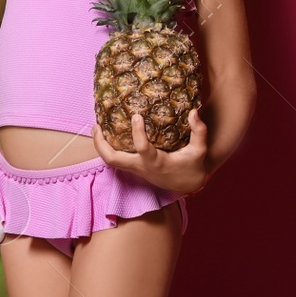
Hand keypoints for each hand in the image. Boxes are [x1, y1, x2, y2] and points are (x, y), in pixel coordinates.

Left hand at [92, 109, 209, 195]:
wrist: (188, 185)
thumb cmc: (193, 166)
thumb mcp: (199, 150)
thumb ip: (199, 131)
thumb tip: (193, 111)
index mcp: (156, 162)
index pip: (142, 148)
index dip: (137, 132)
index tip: (135, 116)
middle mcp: (142, 167)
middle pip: (113, 160)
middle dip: (101, 144)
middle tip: (97, 125)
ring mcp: (135, 169)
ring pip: (110, 161)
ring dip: (100, 146)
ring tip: (96, 128)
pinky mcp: (134, 168)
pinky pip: (115, 160)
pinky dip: (107, 148)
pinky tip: (106, 133)